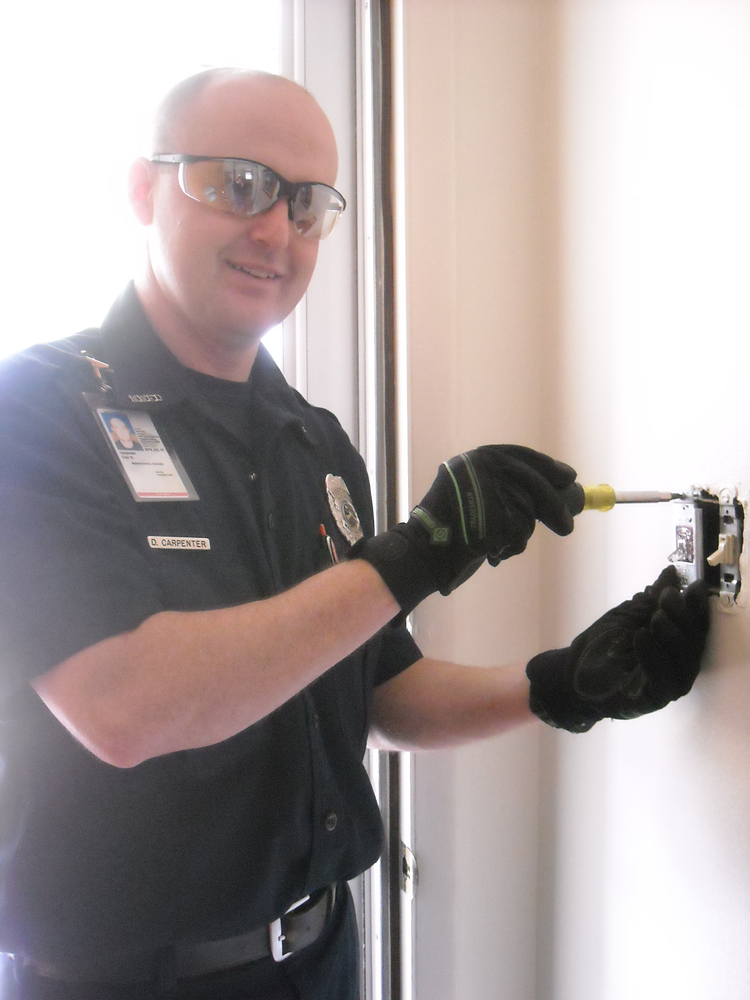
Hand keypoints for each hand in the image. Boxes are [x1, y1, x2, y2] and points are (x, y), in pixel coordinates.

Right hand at [348, 445, 576, 613]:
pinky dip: (510, 547)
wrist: (424, 552)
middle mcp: (480, 468)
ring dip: (520, 535)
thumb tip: (555, 488)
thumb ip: (504, 488)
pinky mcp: (492, 516)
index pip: (521, 455)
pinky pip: (518, 533)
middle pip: (533, 483)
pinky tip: (491, 551)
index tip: (568, 477)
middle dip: (555, 507)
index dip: (548, 467)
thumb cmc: (452, 530)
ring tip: (497, 544)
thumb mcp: (475, 495)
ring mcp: (485, 491)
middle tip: (567, 527)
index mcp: (474, 459)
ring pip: (527, 512)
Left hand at [525, 566, 709, 732]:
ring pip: (684, 660)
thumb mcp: (628, 615)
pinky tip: (641, 636)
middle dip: (682, 616)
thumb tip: (670, 573)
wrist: (573, 673)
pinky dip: (654, 657)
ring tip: (656, 616)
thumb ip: (651, 598)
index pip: (695, 623)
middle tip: (668, 597)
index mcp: (677, 642)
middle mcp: (680, 663)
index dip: (695, 604)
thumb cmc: (602, 645)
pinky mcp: (657, 698)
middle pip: (694, 640)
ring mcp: (671, 682)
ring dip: (671, 635)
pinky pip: (664, 679)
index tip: (692, 585)